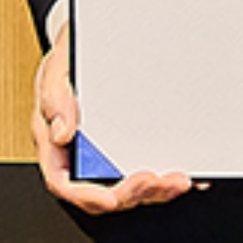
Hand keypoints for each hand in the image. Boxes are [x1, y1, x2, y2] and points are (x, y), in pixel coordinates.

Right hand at [31, 21, 195, 215]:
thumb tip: (61, 132)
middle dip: (131, 193)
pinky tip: (188, 173)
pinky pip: (148, 169)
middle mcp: (81, 155)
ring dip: (155, 190)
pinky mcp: (130, 148)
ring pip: (129, 187)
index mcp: (57, 144)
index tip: (110, 198)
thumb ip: (54, 100)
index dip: (86, 196)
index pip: (63, 182)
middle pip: (103, 191)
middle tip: (154, 180)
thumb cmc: (69, 62)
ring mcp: (107, 155)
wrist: (89, 44)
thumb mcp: (56, 71)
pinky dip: (168, 176)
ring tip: (177, 180)